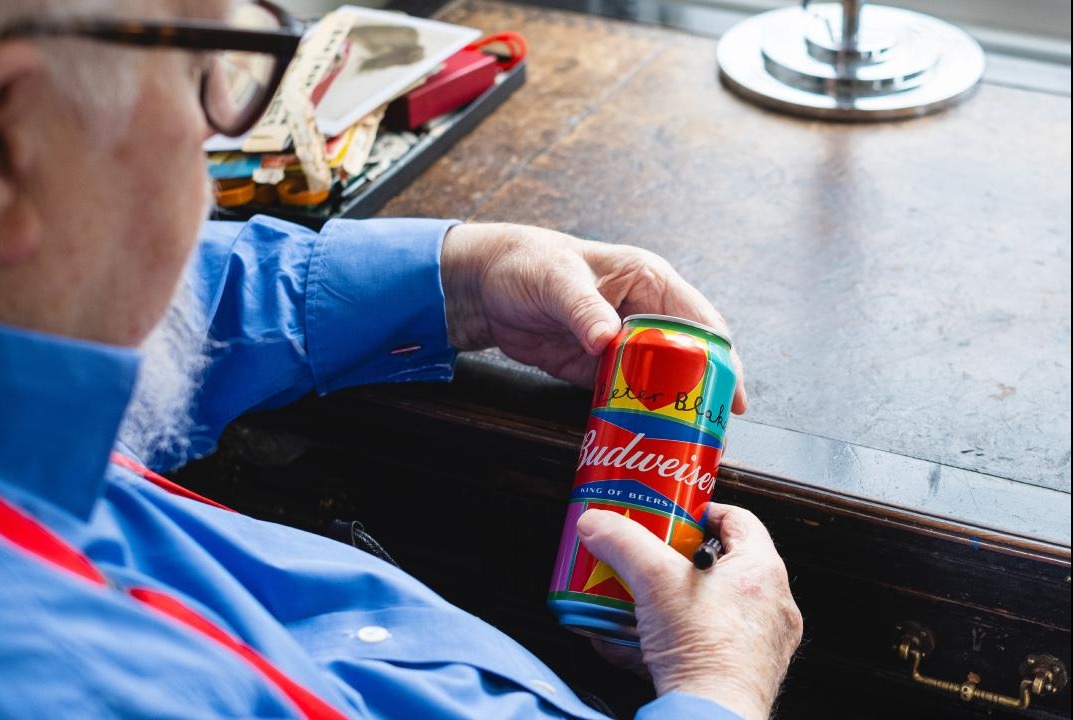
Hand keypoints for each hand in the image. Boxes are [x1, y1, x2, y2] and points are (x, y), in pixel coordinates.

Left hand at [440, 223, 746, 412]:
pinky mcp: (597, 368)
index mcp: (647, 281)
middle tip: (714, 434)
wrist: (481, 287)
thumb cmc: (525, 264)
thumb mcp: (557, 280)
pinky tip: (647, 439)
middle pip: (689, 358)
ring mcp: (622, 344)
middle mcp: (643, 313)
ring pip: (662, 381)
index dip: (722, 359)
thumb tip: (608, 339)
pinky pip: (626, 395)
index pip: (699, 322)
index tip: (732, 397)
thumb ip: (583, 309)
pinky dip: (638, 416)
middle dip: (704, 394)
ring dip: (674, 411)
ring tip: (689, 447)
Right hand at [576, 504, 802, 719]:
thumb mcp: (653, 580)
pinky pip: (704, 645)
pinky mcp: (743, 673)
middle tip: (650, 558)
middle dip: (677, 561)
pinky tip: (632, 642)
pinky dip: (671, 639)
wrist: (709, 715)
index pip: (739, 519)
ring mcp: (759, 643)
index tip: (675, 516)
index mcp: (762, 571)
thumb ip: (621, 543)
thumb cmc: (703, 650)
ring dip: (671, 602)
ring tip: (638, 600)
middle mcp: (770, 606)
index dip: (703, 512)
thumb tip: (596, 523)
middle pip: (721, 565)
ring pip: (711, 608)